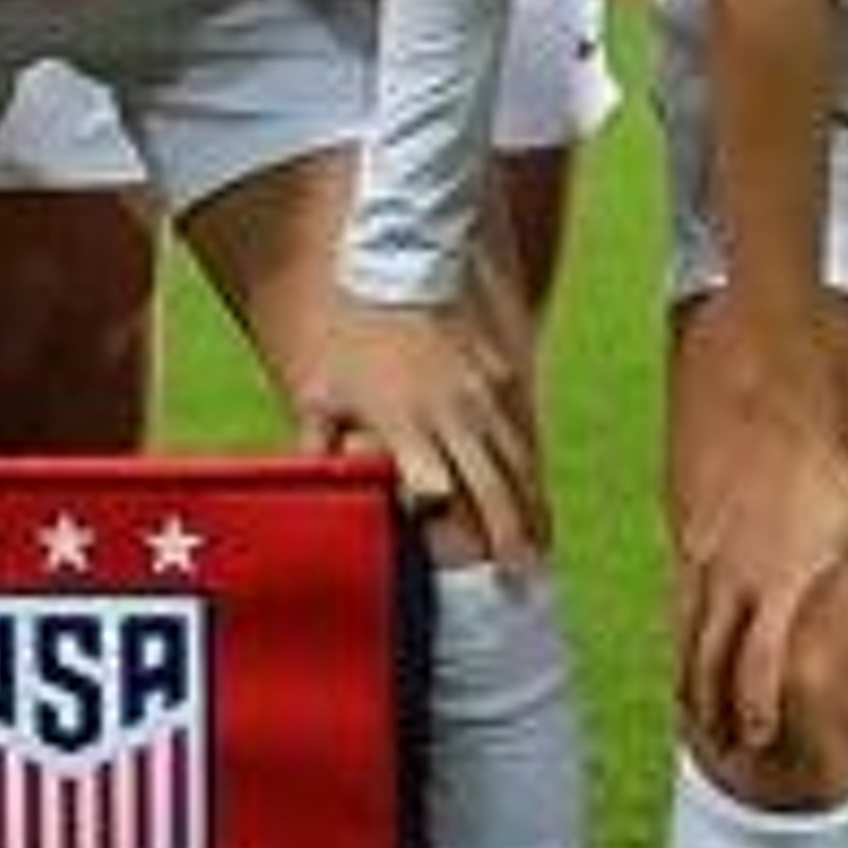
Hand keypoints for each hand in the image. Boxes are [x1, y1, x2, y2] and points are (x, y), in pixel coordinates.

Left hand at [293, 292, 543, 572]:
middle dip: (508, 537)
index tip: (456, 566)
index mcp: (406, 424)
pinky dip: (533, 472)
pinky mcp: (502, 377)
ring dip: (530, 511)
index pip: (436, 488)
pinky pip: (525, 434)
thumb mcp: (324, 390)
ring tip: (539, 555)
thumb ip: (317, 446)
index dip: (448, 530)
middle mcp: (451, 415)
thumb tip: (308, 491)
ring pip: (518, 465)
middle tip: (522, 582)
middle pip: (490, 487)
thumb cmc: (355, 339)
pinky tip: (538, 501)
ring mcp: (483, 396)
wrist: (404, 265)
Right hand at [669, 340, 847, 764]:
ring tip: (704, 728)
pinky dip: (682, 645)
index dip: (755, 707)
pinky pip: (679, 608)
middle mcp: (734, 576)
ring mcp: (704, 560)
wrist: (761, 415)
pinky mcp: (687, 544)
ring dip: (690, 687)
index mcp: (781, 579)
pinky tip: (692, 671)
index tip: (761, 740)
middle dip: (714, 713)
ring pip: (685, 639)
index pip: (758, 660)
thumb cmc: (824, 474)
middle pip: (709, 662)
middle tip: (730, 752)